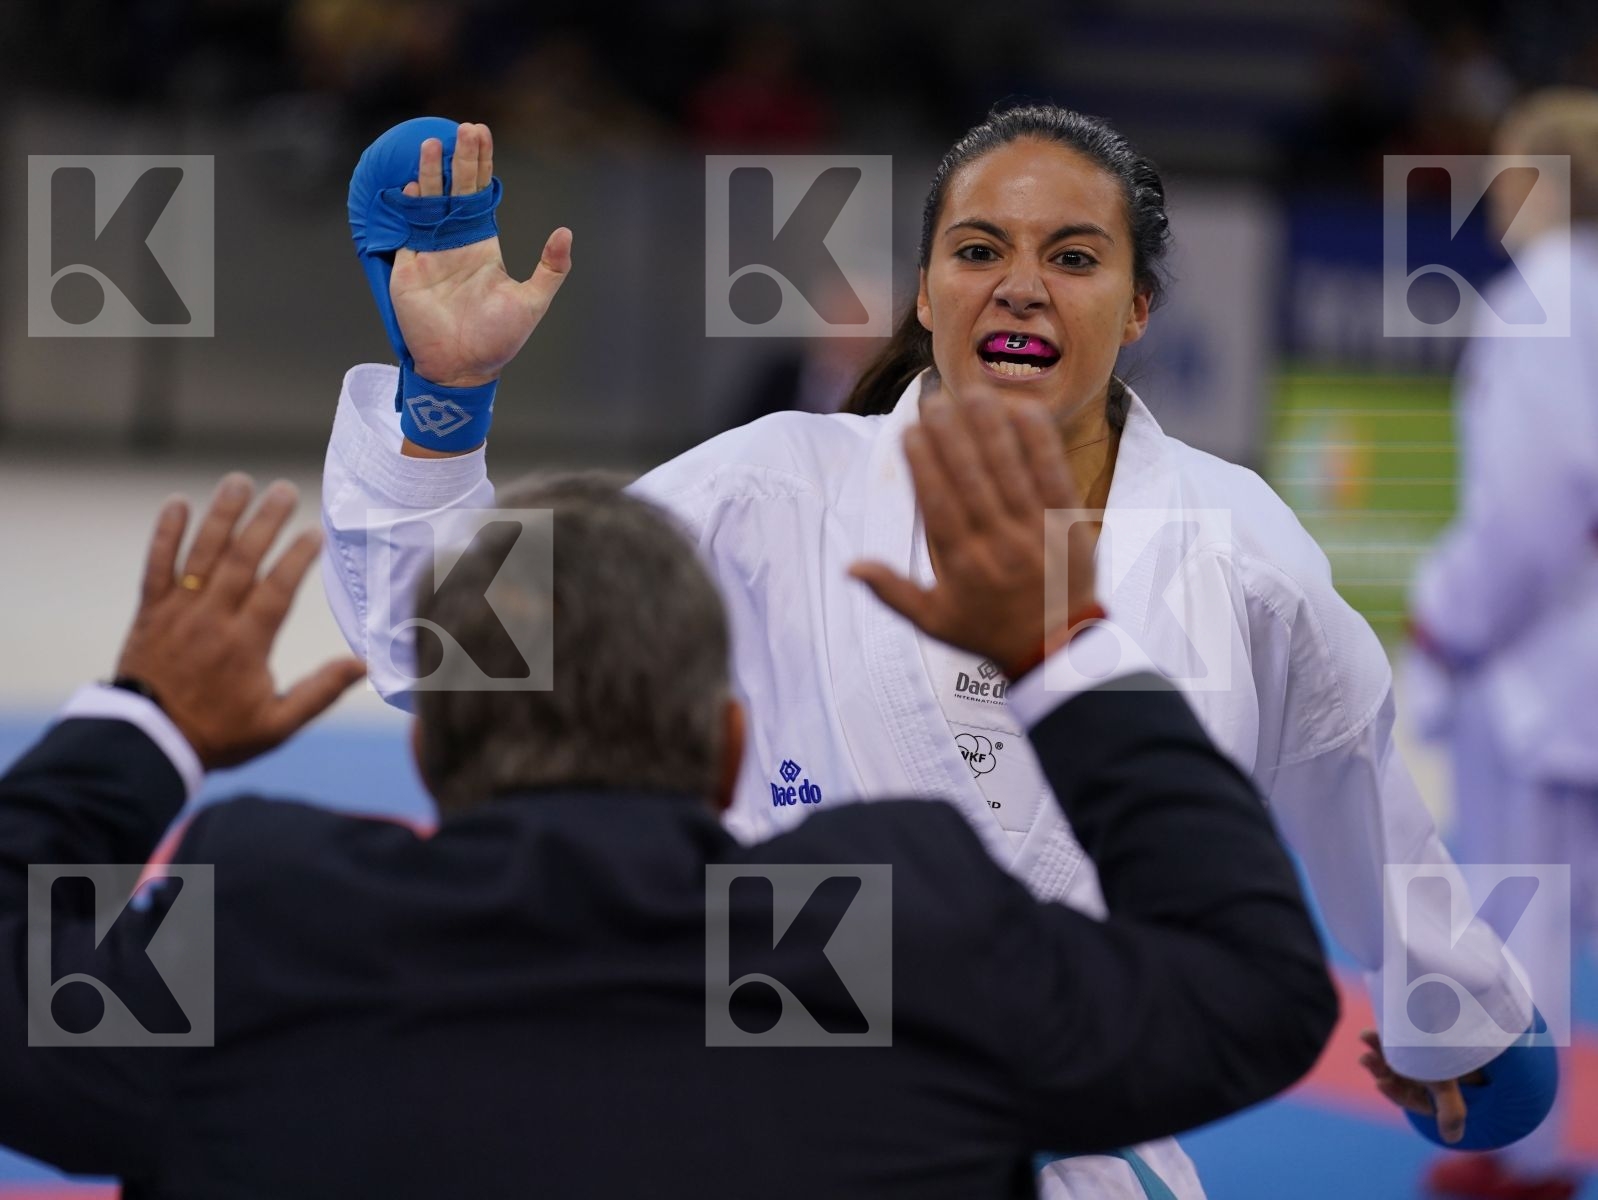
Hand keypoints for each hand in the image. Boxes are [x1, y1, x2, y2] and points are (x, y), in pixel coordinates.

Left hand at [114, 474, 367, 769]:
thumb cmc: (218, 734)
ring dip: (223, 515)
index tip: (316, 532)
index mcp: (246, 643)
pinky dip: (166, 534)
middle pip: (242, 559)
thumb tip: (363, 665)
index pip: (276, 589)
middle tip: (285, 490)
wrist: (147, 743)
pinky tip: (178, 504)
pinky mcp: (151, 611)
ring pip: (202, 553)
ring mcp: (178, 611)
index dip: (297, 558)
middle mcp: (212, 619)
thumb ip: (320, 692)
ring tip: (240, 482)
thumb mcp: (277, 725)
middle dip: (266, 521)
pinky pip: (157, 565)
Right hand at [390, 122, 572, 390]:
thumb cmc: (499, 339)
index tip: (482, 134)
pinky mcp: (408, 267)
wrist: (464, 367)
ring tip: (433, 143)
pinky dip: (409, 208)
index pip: (481, 194)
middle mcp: (455, 242)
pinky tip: (412, 184)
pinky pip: (407, 231)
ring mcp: (430, 252)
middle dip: (460, 159)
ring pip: (429, 203)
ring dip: (431, 175)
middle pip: (456, 190)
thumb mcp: (532, 301)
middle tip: (464, 128)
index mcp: (483, 245)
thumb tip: (565, 231)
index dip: (481, 165)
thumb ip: (550, 268)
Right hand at [848, 391, 1098, 675]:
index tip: (910, 430)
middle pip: (971, 478)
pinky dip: (1039, 442)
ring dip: (990, 427)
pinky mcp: (1068, 523)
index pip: (937, 503)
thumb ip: (892, 592)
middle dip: (951, 434)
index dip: (923, 463)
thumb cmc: (988, 632)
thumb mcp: (933, 622)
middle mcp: (997, 544)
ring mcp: (1036, 531)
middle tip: (935, 399)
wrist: (1056, 652)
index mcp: (962, 565)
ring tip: (973, 393)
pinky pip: (1053, 474)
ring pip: (1010, 470)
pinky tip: (1024, 410)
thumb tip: (850, 567)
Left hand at [1358, 1029, 1481, 1144]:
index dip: (1392, 1090)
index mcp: (1413, 1095)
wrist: (1454, 1054)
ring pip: (1386, 1055)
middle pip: (1388, 1074)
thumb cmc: (1451, 1079)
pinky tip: (1378, 1024)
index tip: (1381, 1083)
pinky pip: (1391, 1038)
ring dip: (1376, 1046)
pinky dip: (1385, 1032)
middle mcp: (1402, 1078)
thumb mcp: (1451, 1093)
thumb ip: (1450, 1112)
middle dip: (1377, 1068)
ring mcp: (1398, 1060)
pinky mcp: (1398, 1043)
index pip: (1401, 1095)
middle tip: (1367, 1059)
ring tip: (1366, 1036)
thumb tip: (1451, 1138)